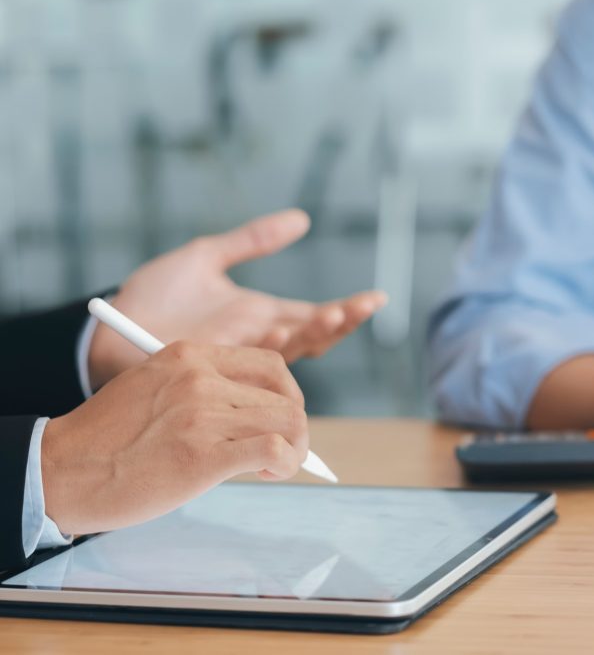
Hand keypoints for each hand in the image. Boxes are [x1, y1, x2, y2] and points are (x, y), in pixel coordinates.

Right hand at [43, 341, 308, 535]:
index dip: (286, 396)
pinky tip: (267, 473)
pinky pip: (276, 450)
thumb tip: (260, 413)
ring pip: (290, 421)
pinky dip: (285, 463)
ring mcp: (203, 415)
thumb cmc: (109, 439)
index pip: (271, 365)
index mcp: (189, 356)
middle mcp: (200, 378)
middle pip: (286, 395)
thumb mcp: (156, 388)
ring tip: (274, 466)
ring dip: (295, 448)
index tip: (279, 420)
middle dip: (294, 427)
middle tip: (280, 450)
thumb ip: (203, 390)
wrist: (62, 471)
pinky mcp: (204, 455)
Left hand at [88, 209, 386, 388]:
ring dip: (313, 335)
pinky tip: (284, 329)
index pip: (314, 315)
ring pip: (291, 353)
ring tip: (331, 314)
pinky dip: (274, 350)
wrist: (109, 326)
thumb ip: (253, 240)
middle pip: (313, 337)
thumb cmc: (154, 296)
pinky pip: (254, 367)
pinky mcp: (216, 369)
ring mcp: (238, 357)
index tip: (375, 298)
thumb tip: (302, 219)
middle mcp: (256, 340)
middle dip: (340, 322)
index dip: (346, 310)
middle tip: (357, 306)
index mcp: (261, 315)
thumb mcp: (207, 257)